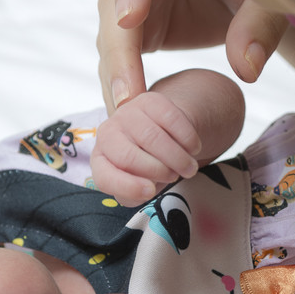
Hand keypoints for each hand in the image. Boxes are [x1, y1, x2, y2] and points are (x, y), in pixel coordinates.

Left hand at [91, 91, 200, 205]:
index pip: (105, 177)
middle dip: (157, 171)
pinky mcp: (149, 100)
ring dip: (177, 157)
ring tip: (189, 167)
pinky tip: (193, 148)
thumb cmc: (148, 165)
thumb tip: (146, 188)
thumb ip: (136, 193)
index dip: (127, 187)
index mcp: (101, 161)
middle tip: (175, 177)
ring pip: (151, 138)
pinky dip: (187, 138)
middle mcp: (107, 134)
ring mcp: (127, 114)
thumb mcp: (139, 185)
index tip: (150, 192)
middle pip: (128, 157)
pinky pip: (170, 119)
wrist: (163, 134)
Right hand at [97, 0, 288, 110]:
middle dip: (120, 54)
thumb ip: (260, 24)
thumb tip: (245, 68)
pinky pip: (119, 56)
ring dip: (116, 79)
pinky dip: (123, 87)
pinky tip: (128, 121)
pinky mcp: (134, 24)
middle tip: (127, 101)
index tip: (129, 19)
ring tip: (126, 122)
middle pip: (114, 4)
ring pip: (111, 36)